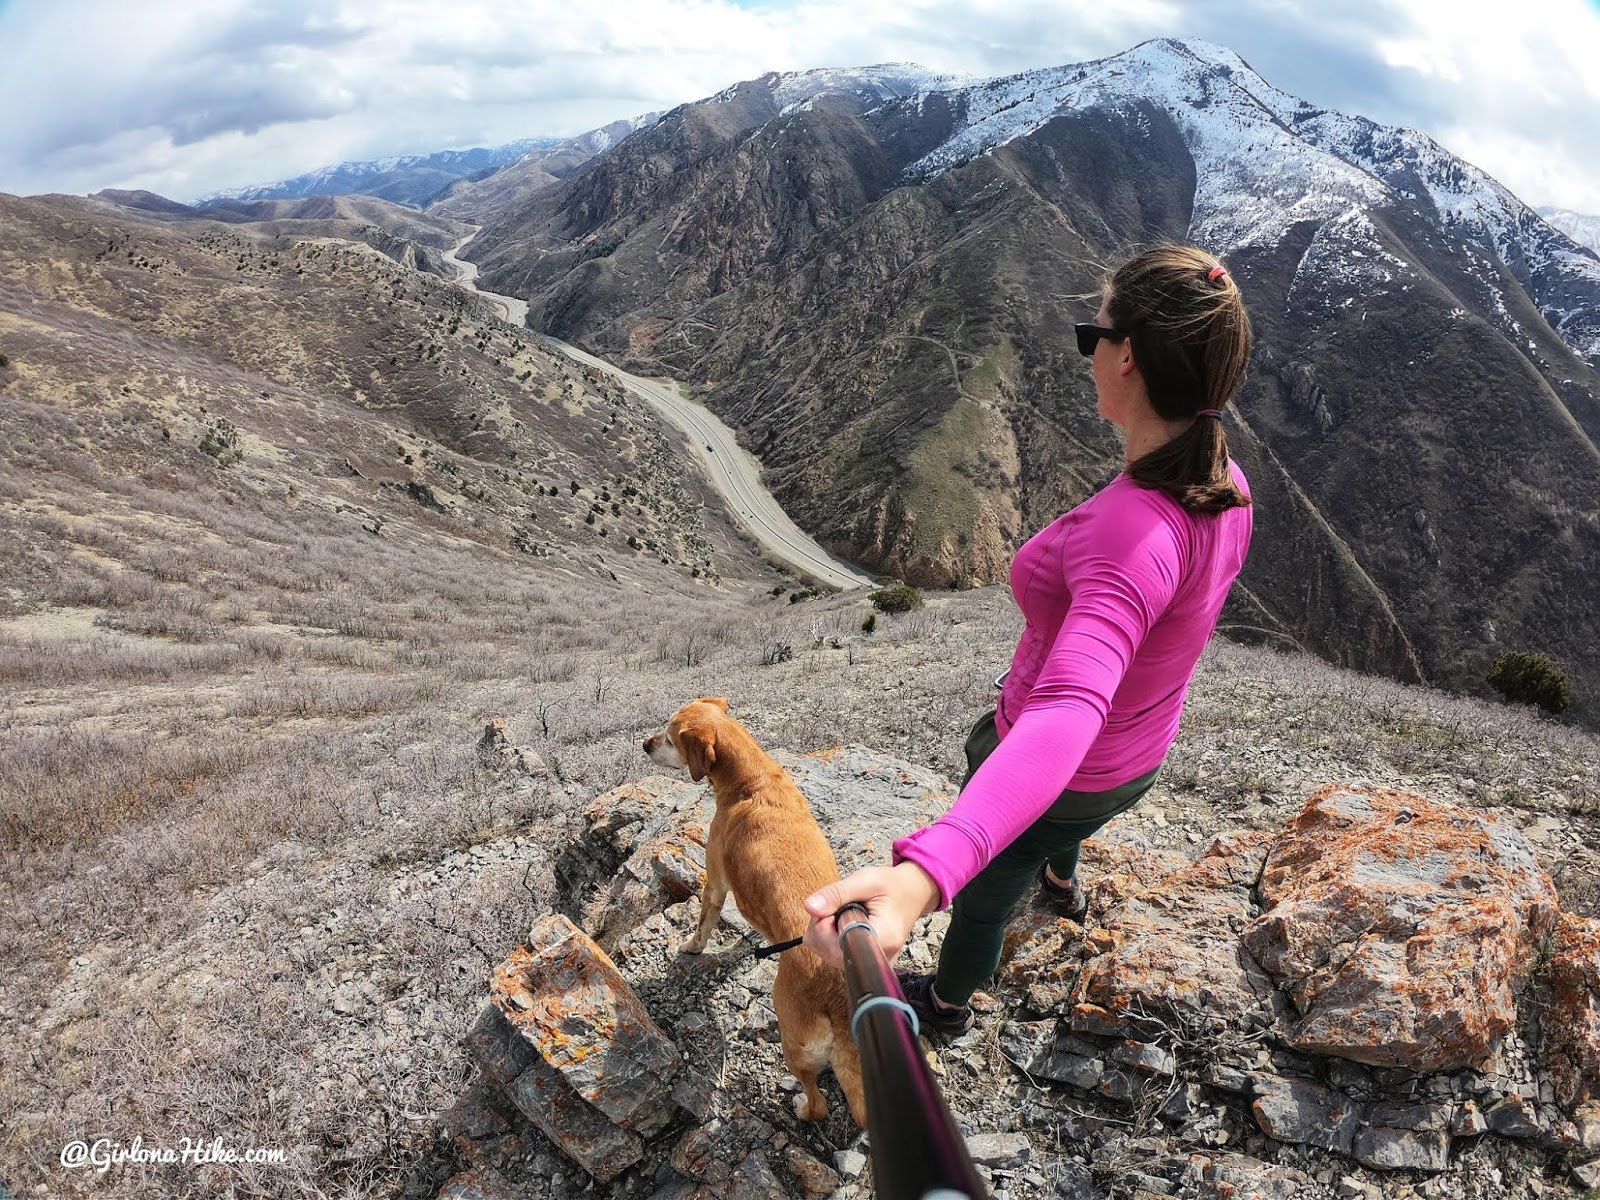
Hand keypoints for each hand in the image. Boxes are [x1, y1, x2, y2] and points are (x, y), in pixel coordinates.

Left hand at [802, 862, 941, 968]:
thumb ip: (837, 893)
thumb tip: (809, 907)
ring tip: (845, 911)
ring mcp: (870, 964)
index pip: (837, 945)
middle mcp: (878, 959)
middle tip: (842, 903)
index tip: (836, 906)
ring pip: (825, 952)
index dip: (825, 925)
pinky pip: (831, 954)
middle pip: (827, 950)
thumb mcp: (866, 880)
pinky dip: (829, 936)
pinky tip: (843, 923)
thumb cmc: (892, 886)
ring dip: (825, 929)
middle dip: (823, 924)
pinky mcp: (863, 963)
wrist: (911, 894)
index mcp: (883, 938)